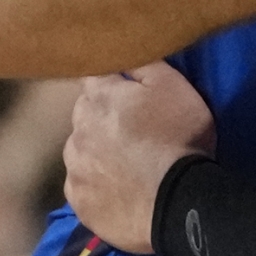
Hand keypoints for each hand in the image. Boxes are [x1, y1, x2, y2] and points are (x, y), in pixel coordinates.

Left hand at [63, 66, 216, 255]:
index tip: (124, 92)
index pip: (94, 78)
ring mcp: (75, 168)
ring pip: (79, 150)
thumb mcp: (174, 87)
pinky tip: (118, 189)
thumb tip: (124, 52)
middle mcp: (78, 130)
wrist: (178, 204)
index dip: (110, 84)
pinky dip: (95, 184)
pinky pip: (81, 185)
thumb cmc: (180, 139)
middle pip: (84, 115)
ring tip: (125, 164)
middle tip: (132, 131)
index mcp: (99, 98)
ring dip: (95, 151)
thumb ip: (144, 64)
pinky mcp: (78, 200)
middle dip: (102, 118)